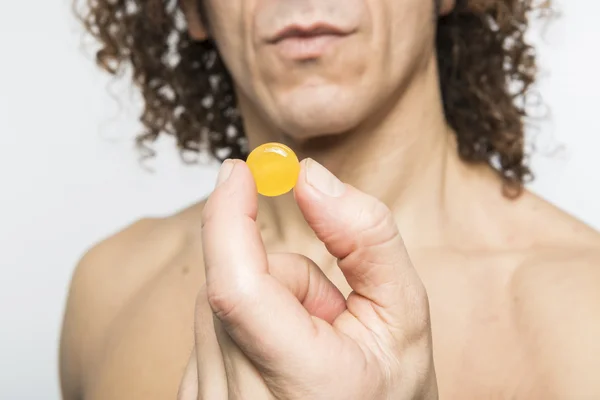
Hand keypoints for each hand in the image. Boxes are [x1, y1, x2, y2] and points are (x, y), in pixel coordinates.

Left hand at [178, 158, 437, 399]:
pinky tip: (278, 361)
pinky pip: (204, 332)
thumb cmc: (390, 395)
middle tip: (330, 313)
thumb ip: (366, 239)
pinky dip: (241, 325)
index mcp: (304, 384)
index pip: (237, 288)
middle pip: (229, 288)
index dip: (228, 219)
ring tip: (308, 345)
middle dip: (279, 273)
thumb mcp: (404, 314)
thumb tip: (309, 178)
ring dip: (260, 301)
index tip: (238, 171)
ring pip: (212, 306)